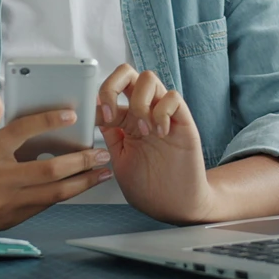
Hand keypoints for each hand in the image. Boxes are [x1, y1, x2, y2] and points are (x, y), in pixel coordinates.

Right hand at [0, 91, 111, 231]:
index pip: (21, 132)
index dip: (48, 121)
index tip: (71, 114)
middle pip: (47, 170)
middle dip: (79, 161)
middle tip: (101, 152)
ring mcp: (6, 201)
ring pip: (52, 193)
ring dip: (81, 183)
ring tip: (101, 172)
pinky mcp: (10, 218)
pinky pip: (43, 205)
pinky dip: (63, 194)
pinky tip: (80, 185)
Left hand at [97, 64, 215, 223]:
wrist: (175, 205)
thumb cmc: (149, 187)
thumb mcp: (119, 160)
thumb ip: (110, 136)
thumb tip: (94, 114)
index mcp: (125, 120)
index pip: (110, 92)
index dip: (98, 99)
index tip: (95, 118)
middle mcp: (143, 112)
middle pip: (128, 73)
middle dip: (113, 84)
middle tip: (111, 113)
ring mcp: (163, 114)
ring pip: (149, 79)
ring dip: (140, 102)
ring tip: (143, 130)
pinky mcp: (183, 121)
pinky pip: (173, 97)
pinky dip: (163, 111)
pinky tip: (161, 133)